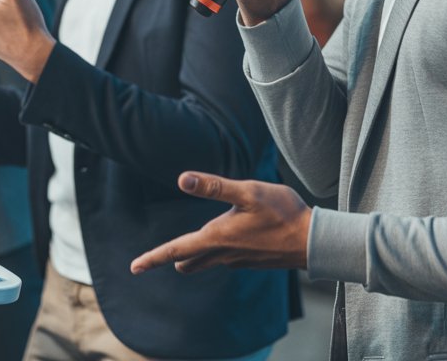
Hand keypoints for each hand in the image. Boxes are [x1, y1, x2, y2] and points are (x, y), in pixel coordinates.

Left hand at [129, 172, 309, 275]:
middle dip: (172, 258)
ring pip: (206, 262)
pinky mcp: (250, 261)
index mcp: (216, 238)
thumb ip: (214, 186)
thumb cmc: (282, 213)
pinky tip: (221, 243)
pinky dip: (214, 253)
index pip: (176, 250)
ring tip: (180, 254)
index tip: (134, 267)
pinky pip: (224, 259)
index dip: (153, 257)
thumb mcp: (247, 191)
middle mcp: (223, 254)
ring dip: (192, 257)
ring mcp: (237, 260)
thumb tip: (182, 179)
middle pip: (188, 260)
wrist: (312, 241)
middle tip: (152, 260)